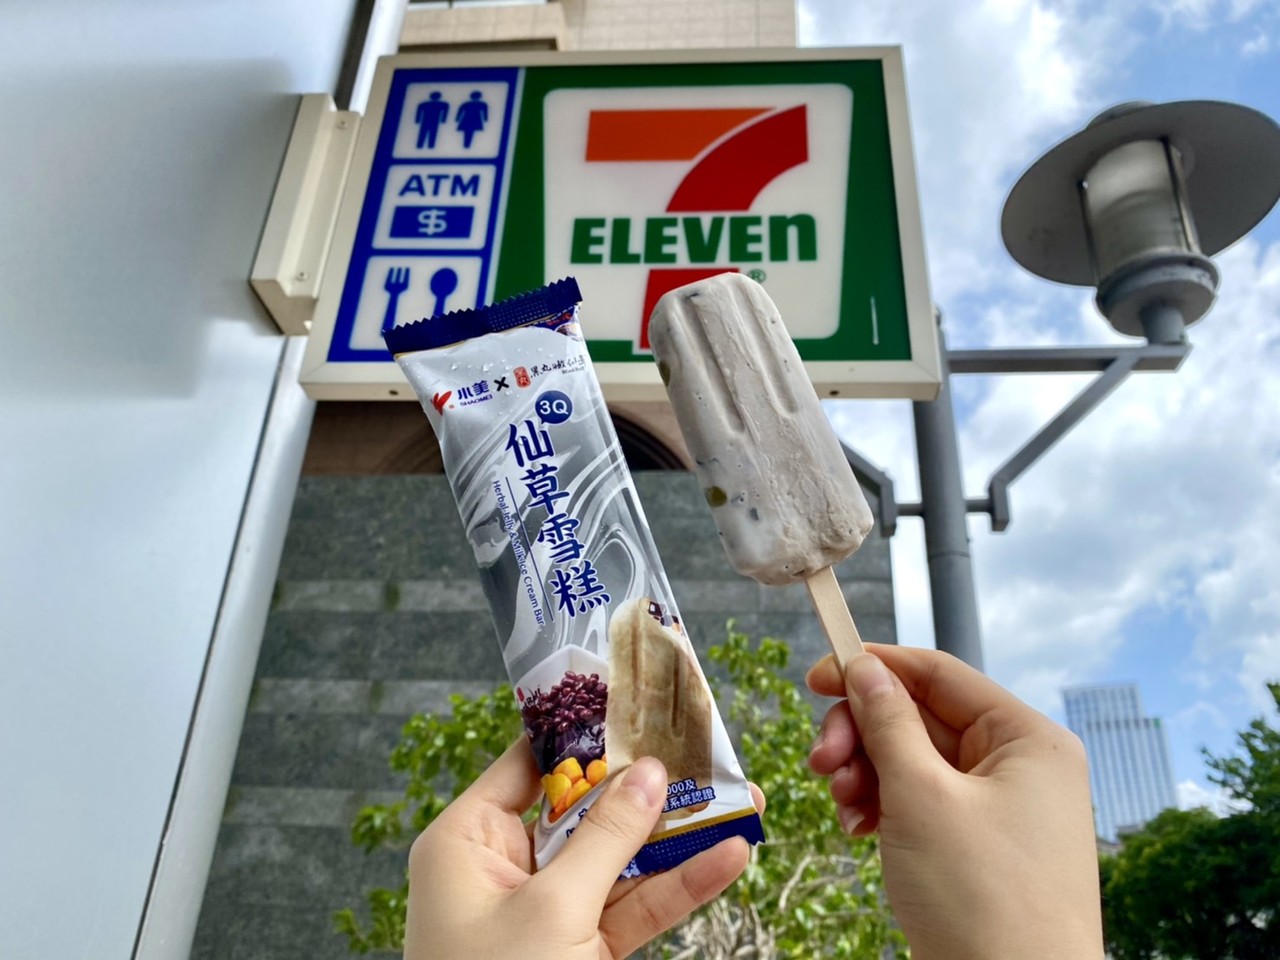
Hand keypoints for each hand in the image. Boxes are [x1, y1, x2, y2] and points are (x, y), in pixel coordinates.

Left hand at [405, 739, 763, 959]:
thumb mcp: (553, 910)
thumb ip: (606, 839)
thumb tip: (650, 772)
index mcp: (467, 841)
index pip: (530, 765)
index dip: (586, 737)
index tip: (640, 705)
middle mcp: (503, 868)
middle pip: (584, 809)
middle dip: (649, 787)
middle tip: (707, 753)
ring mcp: (544, 913)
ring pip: (619, 860)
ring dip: (679, 837)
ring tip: (743, 802)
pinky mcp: (578, 952)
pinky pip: (632, 907)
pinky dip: (678, 887)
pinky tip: (727, 859)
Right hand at [807, 645, 1103, 959]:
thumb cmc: (986, 901)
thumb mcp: (922, 796)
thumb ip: (888, 723)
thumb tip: (863, 668)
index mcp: (1027, 739)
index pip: (939, 674)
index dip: (873, 668)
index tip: (817, 677)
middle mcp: (1020, 766)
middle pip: (921, 717)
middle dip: (863, 735)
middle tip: (820, 760)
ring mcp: (1000, 808)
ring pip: (914, 761)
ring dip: (866, 772)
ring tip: (841, 803)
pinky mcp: (979, 846)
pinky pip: (921, 802)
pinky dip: (883, 806)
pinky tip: (858, 827)